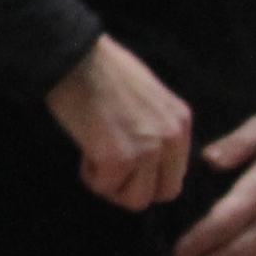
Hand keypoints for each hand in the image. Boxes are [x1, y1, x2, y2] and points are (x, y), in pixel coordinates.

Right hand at [43, 35, 191, 209]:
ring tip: (96, 158)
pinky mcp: (119, 157)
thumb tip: (150, 161)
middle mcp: (172, 137)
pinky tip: (85, 151)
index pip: (177, 174)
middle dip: (133, 188)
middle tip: (109, 169)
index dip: (148, 176)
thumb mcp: (150, 98)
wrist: (75, 56)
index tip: (125, 160)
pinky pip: (106, 187)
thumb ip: (157, 129)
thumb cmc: (103, 72)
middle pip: (164, 193)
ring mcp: (148, 149)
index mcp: (181, 122)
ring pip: (136, 199)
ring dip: (112, 186)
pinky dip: (91, 176)